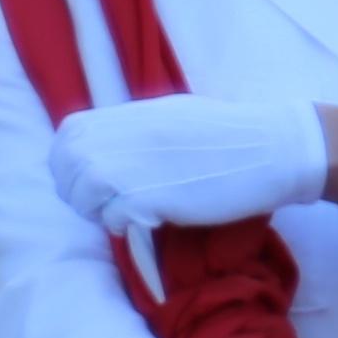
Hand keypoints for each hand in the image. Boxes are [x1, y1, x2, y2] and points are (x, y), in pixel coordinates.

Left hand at [51, 94, 330, 235]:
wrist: (270, 149)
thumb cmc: (232, 135)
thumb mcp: (174, 116)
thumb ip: (137, 129)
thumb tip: (114, 144)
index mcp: (129, 113)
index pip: (68, 135)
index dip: (69, 162)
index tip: (89, 179)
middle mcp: (122, 134)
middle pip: (67, 168)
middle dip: (78, 192)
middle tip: (107, 205)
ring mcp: (131, 164)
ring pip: (82, 195)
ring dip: (99, 211)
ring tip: (129, 213)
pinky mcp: (147, 196)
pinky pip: (111, 218)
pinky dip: (123, 224)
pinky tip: (149, 219)